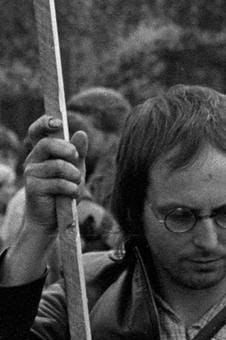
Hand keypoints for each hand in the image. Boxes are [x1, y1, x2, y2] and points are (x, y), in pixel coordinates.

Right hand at [20, 115, 89, 232]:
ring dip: (74, 176)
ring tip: (76, 184)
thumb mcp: (76, 169)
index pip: (37, 131)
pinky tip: (71, 195)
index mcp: (42, 152)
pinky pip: (59, 183)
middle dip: (67, 149)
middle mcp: (33, 159)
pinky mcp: (33, 187)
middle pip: (46, 144)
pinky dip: (72, 189)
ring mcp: (31, 173)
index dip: (44, 123)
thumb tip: (80, 133)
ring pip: (58, 165)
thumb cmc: (64, 190)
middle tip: (75, 157)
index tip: (58, 122)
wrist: (51, 218)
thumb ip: (78, 152)